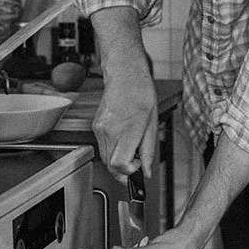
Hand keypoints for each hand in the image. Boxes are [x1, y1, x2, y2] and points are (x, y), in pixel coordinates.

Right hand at [92, 67, 157, 181]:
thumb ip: (149, 151)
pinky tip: (121, 140)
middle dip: (123, 172)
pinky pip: (102, 147)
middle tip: (135, 166)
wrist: (124, 76)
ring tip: (130, 150)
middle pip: (110, 166)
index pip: (120, 164)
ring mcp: (100, 129)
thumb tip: (146, 171)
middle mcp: (110, 130)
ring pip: (104, 159)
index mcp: (128, 129)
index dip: (129, 172)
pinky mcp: (95, 127)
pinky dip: (112, 150)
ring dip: (117, 162)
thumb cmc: (141, 94)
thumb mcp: (153, 124)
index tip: (138, 168)